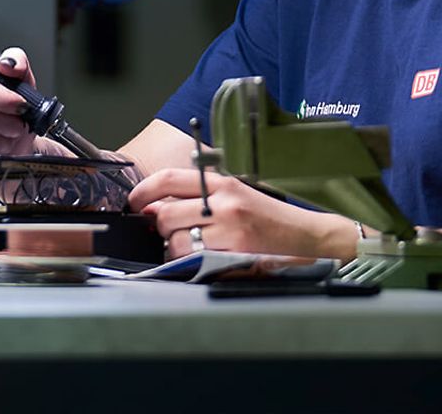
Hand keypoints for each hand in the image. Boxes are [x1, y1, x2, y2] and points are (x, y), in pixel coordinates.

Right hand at [0, 46, 42, 158]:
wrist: (14, 145)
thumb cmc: (13, 114)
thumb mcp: (21, 84)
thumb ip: (17, 63)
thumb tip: (8, 64)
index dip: (2, 97)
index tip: (20, 104)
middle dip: (10, 123)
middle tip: (17, 124)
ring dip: (6, 141)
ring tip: (8, 137)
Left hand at [126, 167, 355, 260]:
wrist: (307, 236)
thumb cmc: (267, 218)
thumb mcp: (234, 195)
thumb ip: (196, 197)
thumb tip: (153, 207)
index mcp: (222, 183)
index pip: (169, 178)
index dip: (143, 191)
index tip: (134, 203)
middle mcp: (224, 203)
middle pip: (166, 214)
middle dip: (162, 227)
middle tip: (173, 231)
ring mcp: (230, 231)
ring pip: (177, 242)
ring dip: (176, 248)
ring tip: (194, 247)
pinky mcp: (236, 255)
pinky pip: (195, 261)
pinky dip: (193, 263)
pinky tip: (206, 259)